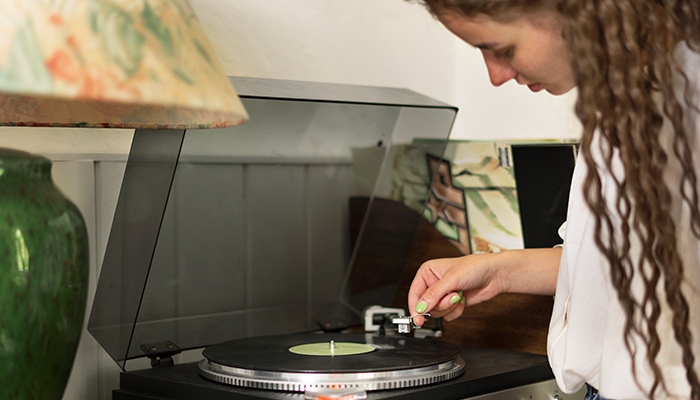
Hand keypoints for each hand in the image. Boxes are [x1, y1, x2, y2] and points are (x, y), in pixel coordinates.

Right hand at [408, 248, 561, 325]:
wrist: (495, 274)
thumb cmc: (475, 267)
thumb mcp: (452, 279)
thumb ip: (434, 294)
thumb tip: (420, 307)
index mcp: (427, 272)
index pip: (414, 294)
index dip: (415, 307)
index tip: (418, 319)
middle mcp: (433, 284)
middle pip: (425, 306)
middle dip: (441, 304)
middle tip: (452, 297)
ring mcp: (443, 295)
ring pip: (437, 312)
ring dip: (450, 307)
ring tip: (459, 295)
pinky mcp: (452, 303)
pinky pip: (447, 316)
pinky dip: (456, 311)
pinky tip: (463, 299)